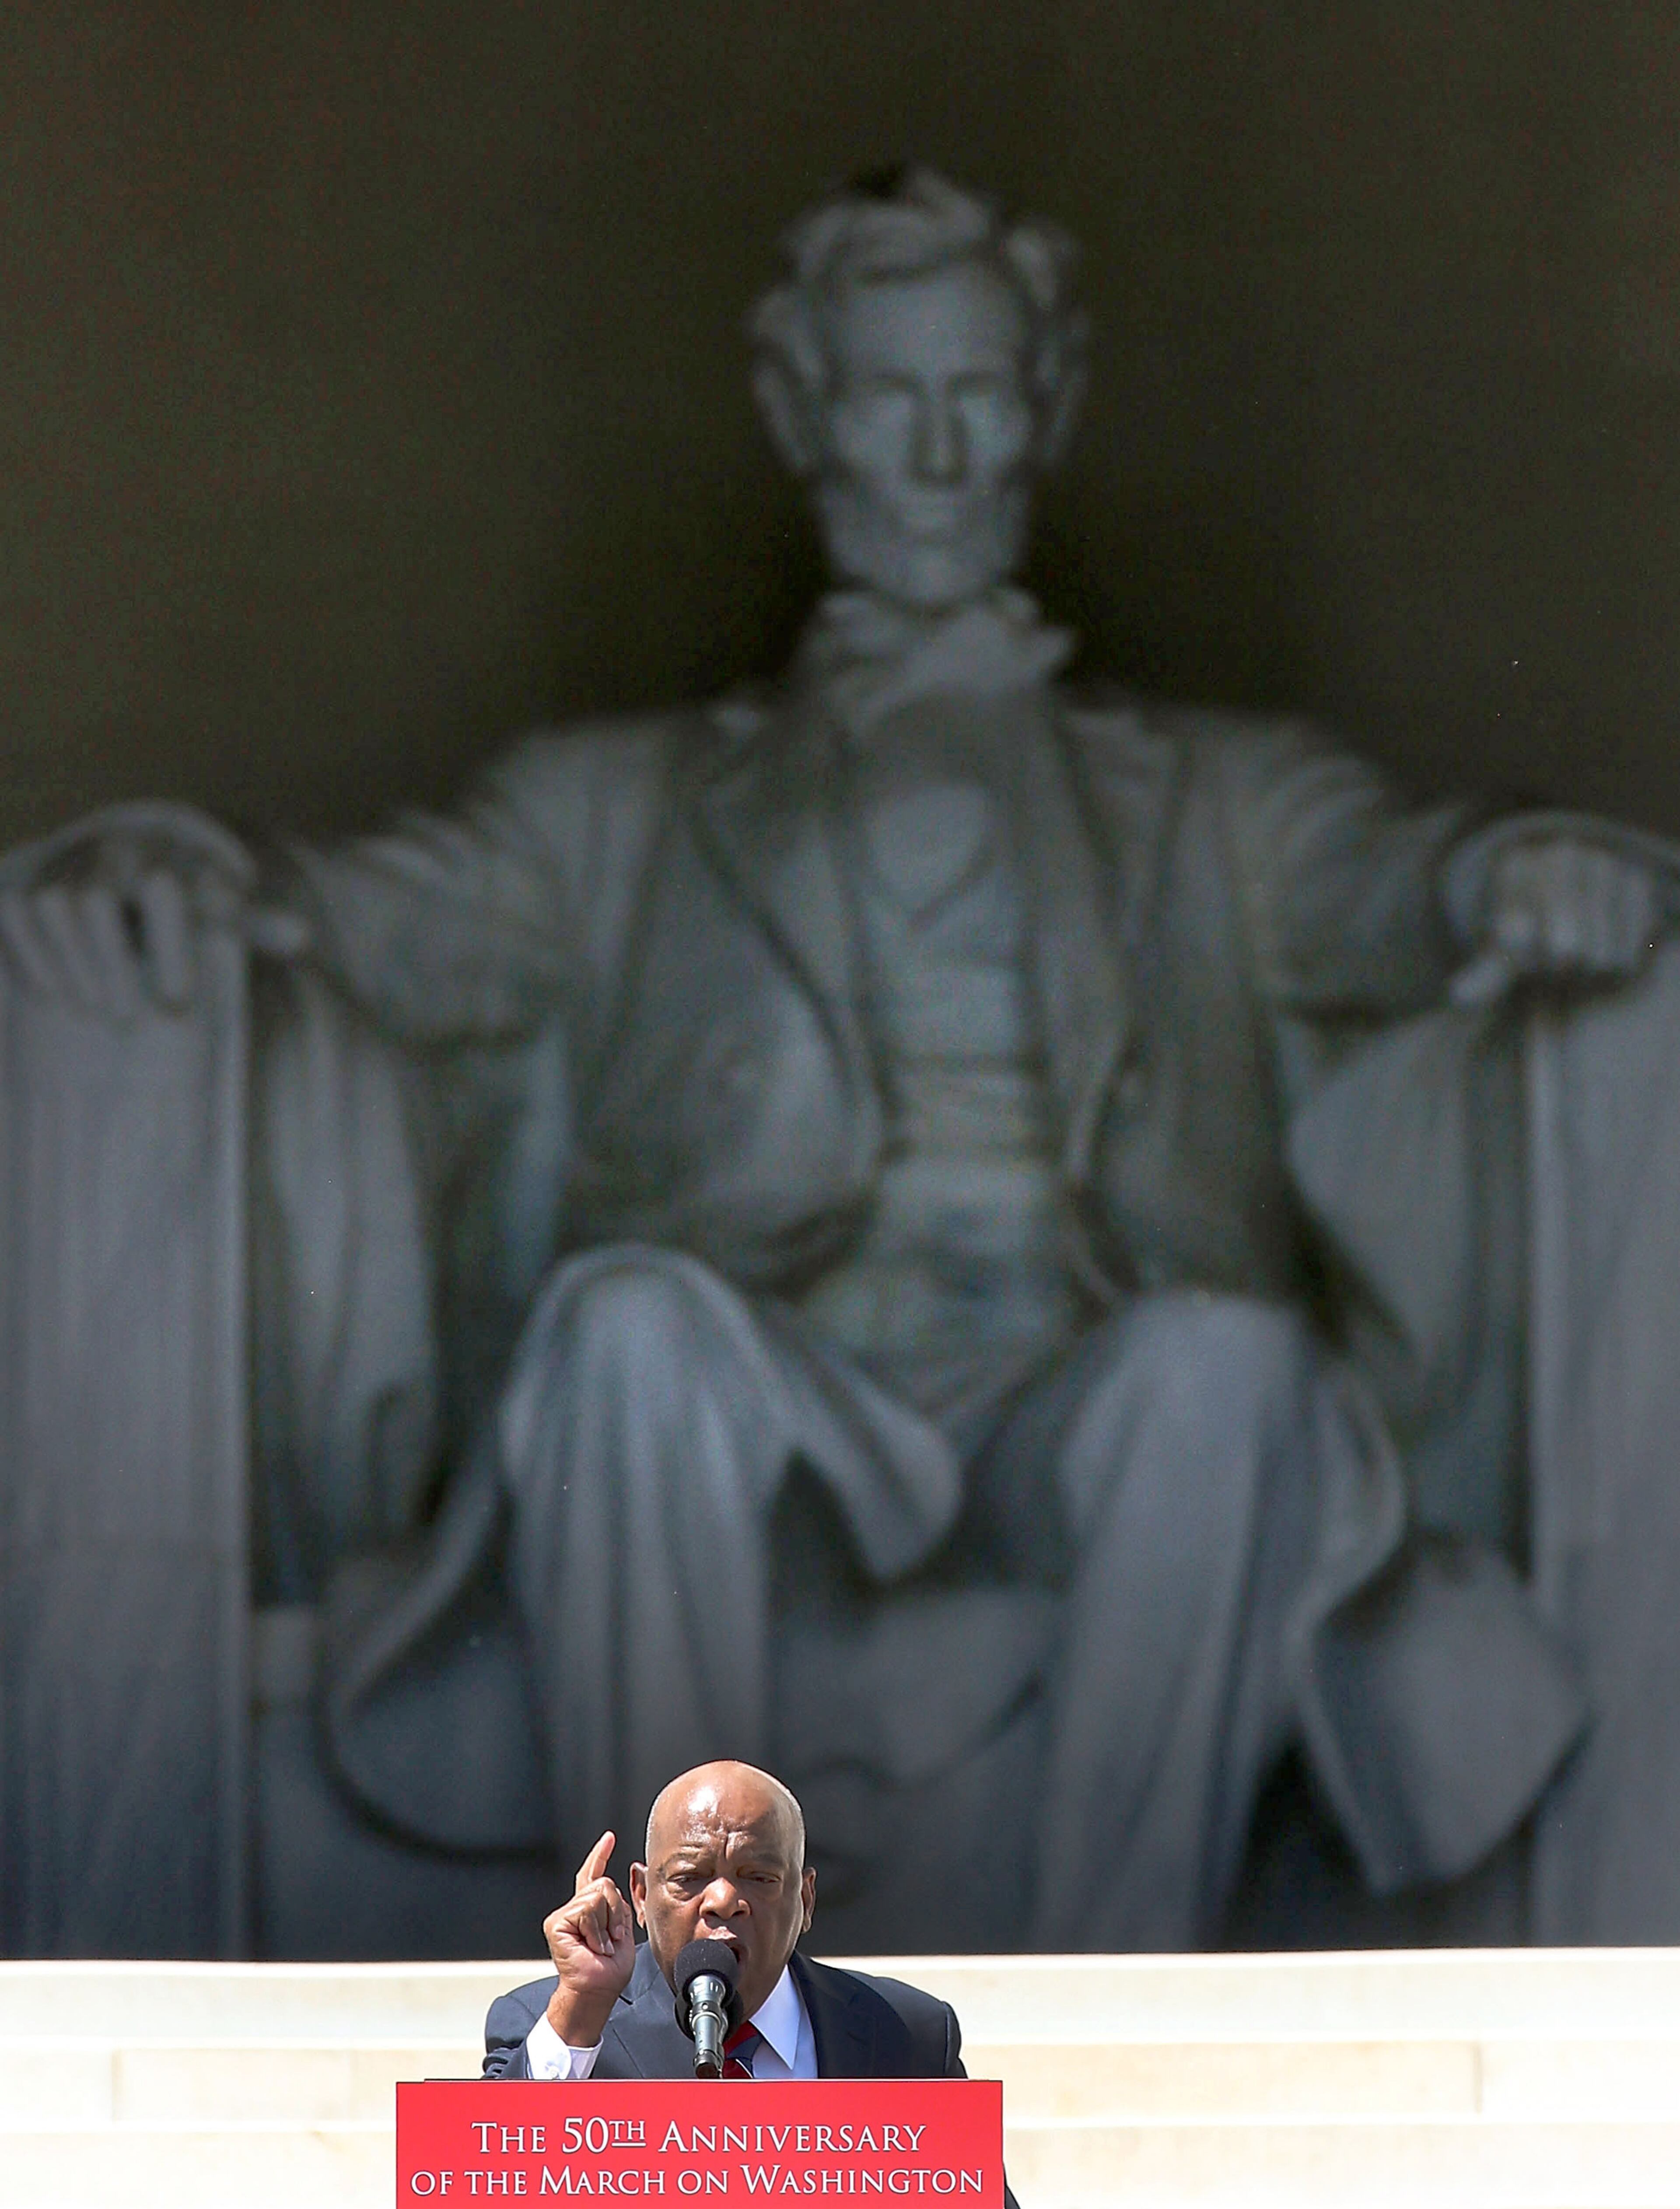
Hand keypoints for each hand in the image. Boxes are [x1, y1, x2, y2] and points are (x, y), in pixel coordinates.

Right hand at [0, 804, 305, 1019]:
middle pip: (96, 902)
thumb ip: (254, 925)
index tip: (180, 1000)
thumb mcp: (221, 909)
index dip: (170, 945)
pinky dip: (30, 954)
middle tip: (132, 1017)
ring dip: (70, 963)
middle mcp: (104, 852)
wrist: (120, 865)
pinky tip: (55, 998)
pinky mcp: (22, 886)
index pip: (164, 891)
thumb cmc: (182, 902)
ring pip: (52, 907)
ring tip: (97, 1013)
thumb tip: (303, 939)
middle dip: (112, 962)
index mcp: (160, 854)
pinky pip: (14, 913)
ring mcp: (60, 867)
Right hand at [542, 1831, 636, 2049]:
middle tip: (610, 1939)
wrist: (598, 1989)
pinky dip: (597, 1931)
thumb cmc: (610, 1968)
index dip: (600, 1855)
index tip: (609, 1838)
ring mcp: (564, 1915)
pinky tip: (592, 1946)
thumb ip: (622, 1902)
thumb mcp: (624, 1927)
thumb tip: (632, 1873)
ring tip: (601, 1945)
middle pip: (604, 1884)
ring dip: (607, 1924)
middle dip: (616, 1912)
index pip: (594, 1874)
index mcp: (591, 1909)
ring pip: (598, 1894)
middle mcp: (574, 1908)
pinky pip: (587, 1909)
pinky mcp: (556, 1922)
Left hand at [1453, 834, 1661, 1006]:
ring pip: (1601, 955)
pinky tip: (1606, 943)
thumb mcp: (1498, 950)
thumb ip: (1482, 974)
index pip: (1517, 937)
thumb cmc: (1526, 930)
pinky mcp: (1639, 882)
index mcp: (1514, 866)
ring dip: (1589, 968)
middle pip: (1567, 949)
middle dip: (1557, 965)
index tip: (1520, 944)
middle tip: (1553, 956)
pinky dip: (1618, 960)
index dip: (1521, 954)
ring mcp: (1603, 863)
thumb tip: (1458, 995)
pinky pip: (1632, 949)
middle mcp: (1560, 854)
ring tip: (1579, 950)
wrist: (1567, 899)